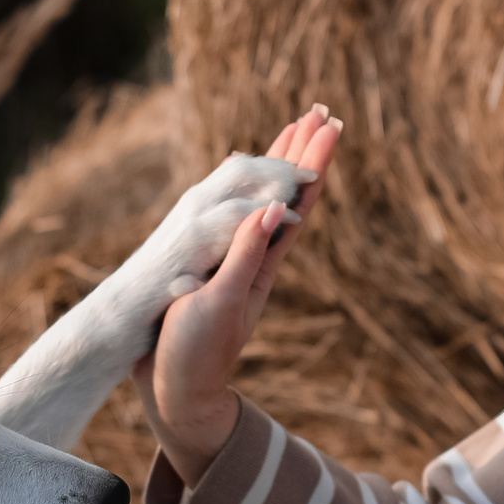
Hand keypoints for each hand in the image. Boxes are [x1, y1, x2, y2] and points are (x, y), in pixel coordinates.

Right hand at [135, 105, 342, 482]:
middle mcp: (256, 259)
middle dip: (303, 153)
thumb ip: (245, 256)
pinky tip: (248, 184)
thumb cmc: (195, 353)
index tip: (328, 124)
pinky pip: (238, 219)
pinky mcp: (214, 270)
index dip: (312, 163)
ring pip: (266, 203)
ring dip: (280, 166)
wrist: (175, 392)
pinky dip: (246, 192)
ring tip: (294, 131)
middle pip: (288, 195)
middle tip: (321, 111)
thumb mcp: (222, 303)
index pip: (296, 203)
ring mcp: (237, 264)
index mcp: (262, 264)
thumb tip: (276, 209)